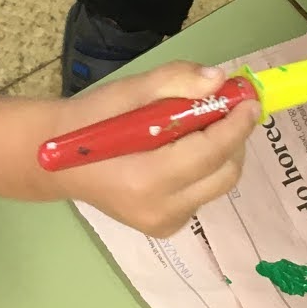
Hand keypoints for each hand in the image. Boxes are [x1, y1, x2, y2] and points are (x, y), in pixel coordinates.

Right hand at [42, 62, 258, 237]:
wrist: (57, 161)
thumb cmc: (92, 121)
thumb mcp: (129, 90)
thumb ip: (175, 81)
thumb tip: (219, 80)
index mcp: (146, 178)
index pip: (209, 152)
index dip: (236, 124)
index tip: (250, 98)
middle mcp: (160, 209)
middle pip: (224, 174)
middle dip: (234, 137)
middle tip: (229, 106)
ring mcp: (163, 223)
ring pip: (217, 185)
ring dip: (222, 152)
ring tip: (204, 124)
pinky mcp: (165, 227)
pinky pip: (203, 194)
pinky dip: (207, 169)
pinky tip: (186, 149)